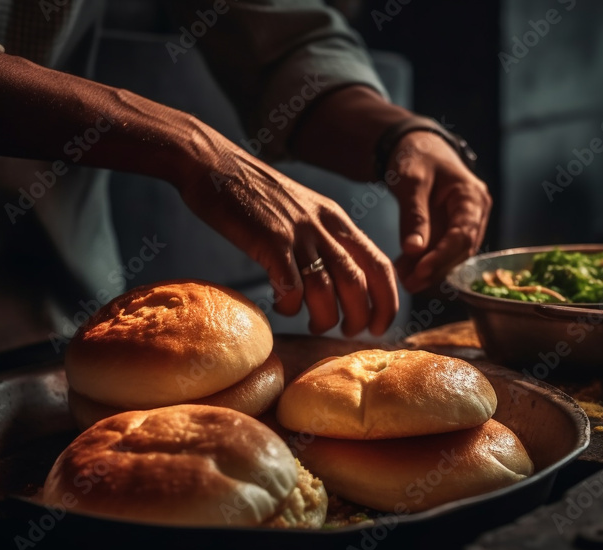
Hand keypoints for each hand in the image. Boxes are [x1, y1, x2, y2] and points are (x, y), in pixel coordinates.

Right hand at [178, 147, 398, 336]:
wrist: (215, 164)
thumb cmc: (255, 194)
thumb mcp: (303, 209)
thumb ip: (323, 237)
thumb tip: (338, 278)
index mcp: (337, 219)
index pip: (379, 264)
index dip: (387, 300)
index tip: (380, 325)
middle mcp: (324, 226)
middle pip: (358, 283)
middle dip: (360, 318)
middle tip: (348, 332)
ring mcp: (297, 234)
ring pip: (326, 291)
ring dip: (325, 318)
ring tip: (315, 325)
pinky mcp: (269, 242)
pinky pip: (291, 287)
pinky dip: (291, 306)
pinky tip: (283, 306)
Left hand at [387, 131, 490, 292]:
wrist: (414, 147)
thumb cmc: (416, 156)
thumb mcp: (411, 181)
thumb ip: (414, 215)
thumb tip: (414, 250)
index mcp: (473, 197)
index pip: (464, 234)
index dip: (443, 256)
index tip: (422, 271)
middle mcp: (475, 213)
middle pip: (461, 249)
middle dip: (436, 268)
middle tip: (409, 284)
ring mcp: (464, 223)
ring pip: (451, 255)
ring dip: (429, 270)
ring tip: (404, 280)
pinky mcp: (450, 230)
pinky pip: (440, 250)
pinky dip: (423, 262)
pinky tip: (404, 270)